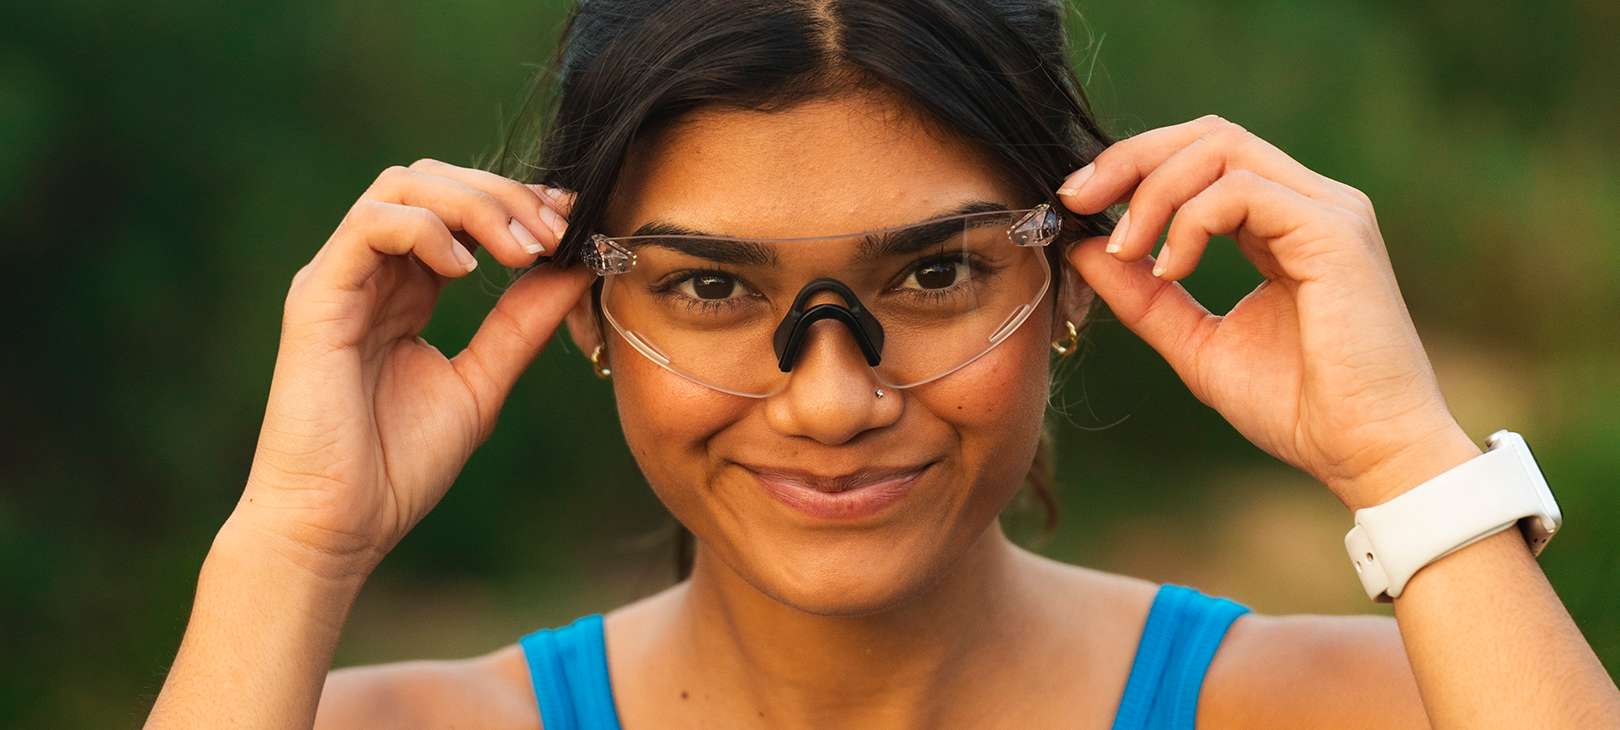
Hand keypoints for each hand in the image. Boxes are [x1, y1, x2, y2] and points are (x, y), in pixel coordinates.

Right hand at [236, 159, 590, 573]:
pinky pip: (369, 226)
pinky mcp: (317, 298)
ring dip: (474, 204)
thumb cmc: (397, 466)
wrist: (339, 527)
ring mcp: (339, 280)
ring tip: (521, 250)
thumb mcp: (482, 383)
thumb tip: (575, 268)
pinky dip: (425, 229)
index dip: (517, 202)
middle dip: (504, 195)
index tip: (572, 220)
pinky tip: (465, 269)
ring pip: (402, 187)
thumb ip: (522, 324)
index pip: (457, 209)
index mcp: (405, 289)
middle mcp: (369, 273)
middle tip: (555, 231)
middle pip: (433, 181)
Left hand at [1059, 116, 1478, 509]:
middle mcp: (1311, 204)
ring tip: (1127, 250)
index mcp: (1284, 223)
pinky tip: (1171, 271)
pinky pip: (1243, 191)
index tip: (1077, 200)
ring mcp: (1329, 212)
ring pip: (1223, 149)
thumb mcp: (1197, 344)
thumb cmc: (1298, 407)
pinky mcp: (1335, 232)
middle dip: (1132, 158)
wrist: (1366, 454)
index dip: (1134, 164)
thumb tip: (1084, 249)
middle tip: (1077, 198)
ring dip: (1154, 192)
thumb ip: (1143, 297)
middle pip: (1210, 135)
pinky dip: (1190, 221)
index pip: (1204, 155)